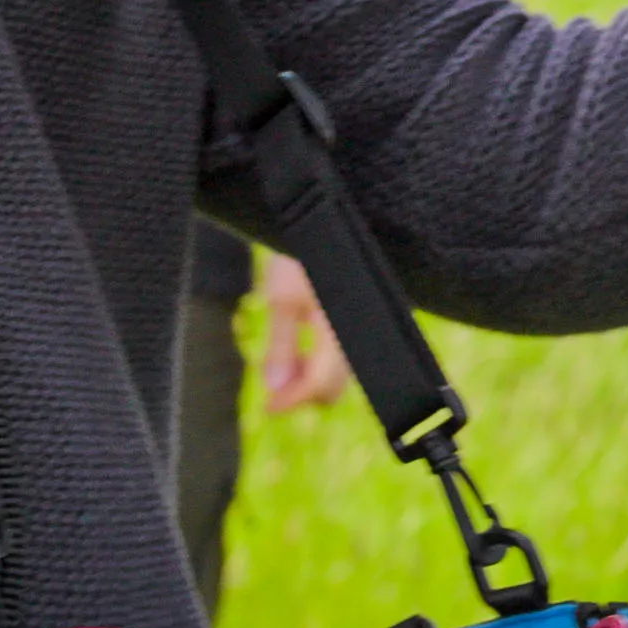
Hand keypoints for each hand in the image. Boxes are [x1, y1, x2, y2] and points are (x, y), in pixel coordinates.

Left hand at [258, 252, 350, 412]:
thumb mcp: (280, 298)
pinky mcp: (357, 319)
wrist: (321, 219)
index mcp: (341, 329)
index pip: (320, 385)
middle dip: (302, 394)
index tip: (267, 408)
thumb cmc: (299, 254)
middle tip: (272, 388)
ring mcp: (359, 327)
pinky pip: (341, 357)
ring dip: (308, 379)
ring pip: (338, 374)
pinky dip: (318, 364)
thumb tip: (275, 387)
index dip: (292, 401)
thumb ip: (281, 346)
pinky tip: (300, 351)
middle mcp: (357, 332)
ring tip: (283, 364)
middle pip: (334, 387)